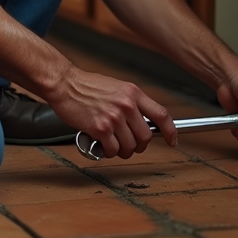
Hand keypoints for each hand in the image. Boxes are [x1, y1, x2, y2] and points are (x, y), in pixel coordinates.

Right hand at [45, 67, 175, 159]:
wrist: (65, 84)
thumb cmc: (87, 87)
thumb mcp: (117, 88)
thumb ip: (132, 103)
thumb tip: (143, 122)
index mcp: (133, 93)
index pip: (161, 114)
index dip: (171, 131)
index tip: (172, 140)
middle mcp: (127, 105)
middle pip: (146, 137)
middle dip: (139, 146)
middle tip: (129, 145)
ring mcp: (114, 117)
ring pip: (130, 146)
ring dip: (122, 151)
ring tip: (112, 144)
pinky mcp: (100, 128)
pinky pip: (113, 150)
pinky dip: (108, 152)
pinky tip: (102, 144)